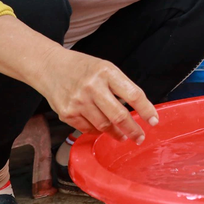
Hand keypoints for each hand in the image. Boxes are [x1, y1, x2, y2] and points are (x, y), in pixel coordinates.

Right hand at [38, 48, 158, 142]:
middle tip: (140, 137)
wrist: (49, 67)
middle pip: (119, 115)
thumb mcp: (105, 68)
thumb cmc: (82, 68)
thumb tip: (139, 109)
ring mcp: (78, 101)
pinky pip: (88, 129)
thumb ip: (120, 86)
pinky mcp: (67, 113)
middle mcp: (92, 87)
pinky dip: (97, 131)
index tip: (154, 120)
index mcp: (106, 72)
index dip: (146, 110)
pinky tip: (101, 128)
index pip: (133, 94)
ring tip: (122, 135)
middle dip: (133, 130)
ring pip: (104, 126)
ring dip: (116, 133)